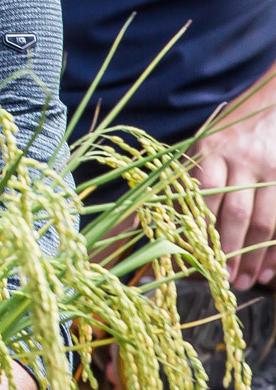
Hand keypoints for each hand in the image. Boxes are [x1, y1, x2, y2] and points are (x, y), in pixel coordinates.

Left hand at [192, 63, 275, 288]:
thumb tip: (127, 224)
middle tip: (222, 280)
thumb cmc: (224, 136)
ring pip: (264, 222)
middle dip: (227, 252)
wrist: (270, 107)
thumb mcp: (196, 150)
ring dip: (255, 257)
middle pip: (233, 215)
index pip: (200, 198)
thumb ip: (171, 183)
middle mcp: (240, 161)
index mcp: (208, 153)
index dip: (196, 232)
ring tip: (245, 282)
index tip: (189, 259)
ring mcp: (269, 171)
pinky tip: (270, 270)